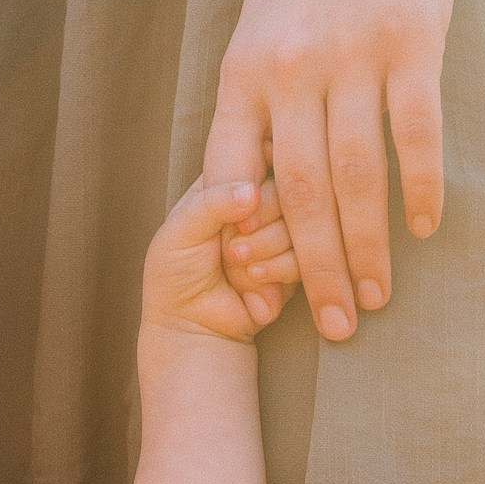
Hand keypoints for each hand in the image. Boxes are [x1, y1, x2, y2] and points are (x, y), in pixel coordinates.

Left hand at [143, 178, 298, 346]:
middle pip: (287, 190)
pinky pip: (308, 255)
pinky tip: (253, 281)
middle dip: (256, 224)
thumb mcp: (181, 230)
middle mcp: (260, 202)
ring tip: (235, 266)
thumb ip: (212, 202)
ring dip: (264, 248)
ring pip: (300, 223)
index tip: (237, 212)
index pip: (261, 157)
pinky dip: (277, 269)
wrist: (190, 325)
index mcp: (229, 181)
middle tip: (228, 248)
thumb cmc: (176, 273)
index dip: (253, 184)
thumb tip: (251, 191)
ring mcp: (283, 231)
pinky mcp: (299, 262)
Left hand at [205, 0, 460, 341]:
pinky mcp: (412, 39)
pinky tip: (426, 227)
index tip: (261, 298)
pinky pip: (417, 131)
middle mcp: (291, 67)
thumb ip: (259, 93)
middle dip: (314, 271)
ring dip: (368, 246)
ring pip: (357, 177)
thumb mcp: (264, 15)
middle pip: (300, 195)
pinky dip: (422, 186)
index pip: (235, 179)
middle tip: (335, 326)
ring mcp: (353, 53)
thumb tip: (254, 172)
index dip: (248, 246)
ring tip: (379, 295)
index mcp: (244, 68)